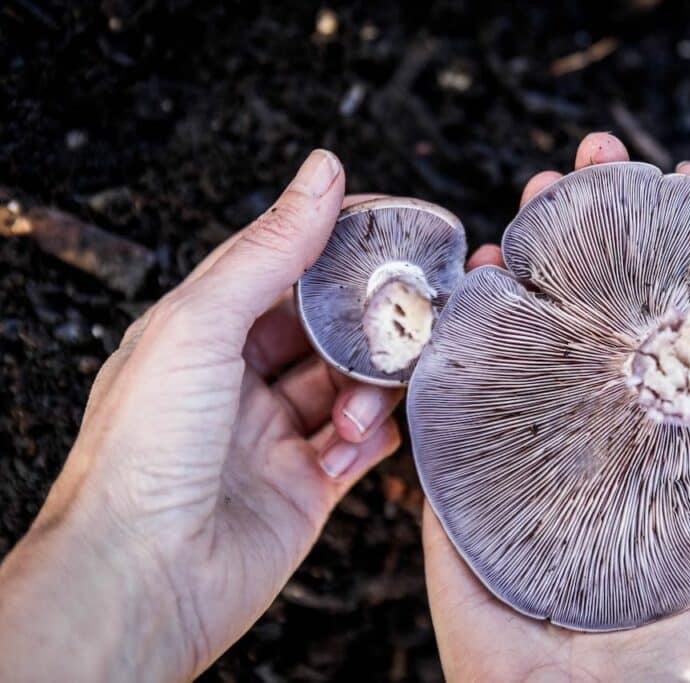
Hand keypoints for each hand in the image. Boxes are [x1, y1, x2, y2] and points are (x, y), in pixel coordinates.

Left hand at [0, 150, 466, 681]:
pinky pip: (359, 449)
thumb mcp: (200, 324)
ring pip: (349, 386)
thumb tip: (319, 173)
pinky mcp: (304, 489)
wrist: (141, 579)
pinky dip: (374, 438)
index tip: (389, 224)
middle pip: (325, 329)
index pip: (281, 266)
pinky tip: (363, 439)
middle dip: (367, 321)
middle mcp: (236, 382)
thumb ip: (268, 250)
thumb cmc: (141, 454)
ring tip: (361, 404)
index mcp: (201, 334)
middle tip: (406, 313)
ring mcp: (272, 437)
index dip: (334, 243)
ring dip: (371, 386)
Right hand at [423, 133, 689, 682]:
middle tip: (601, 159)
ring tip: (541, 189)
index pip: (666, 331)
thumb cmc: (664, 674)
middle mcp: (582, 433)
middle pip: (593, 309)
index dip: (682, 261)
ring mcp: (518, 443)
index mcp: (646, 451)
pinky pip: (457, 382)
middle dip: (599, 227)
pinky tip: (487, 268)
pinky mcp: (460, 470)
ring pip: (524, 327)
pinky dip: (465, 320)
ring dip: (533, 250)